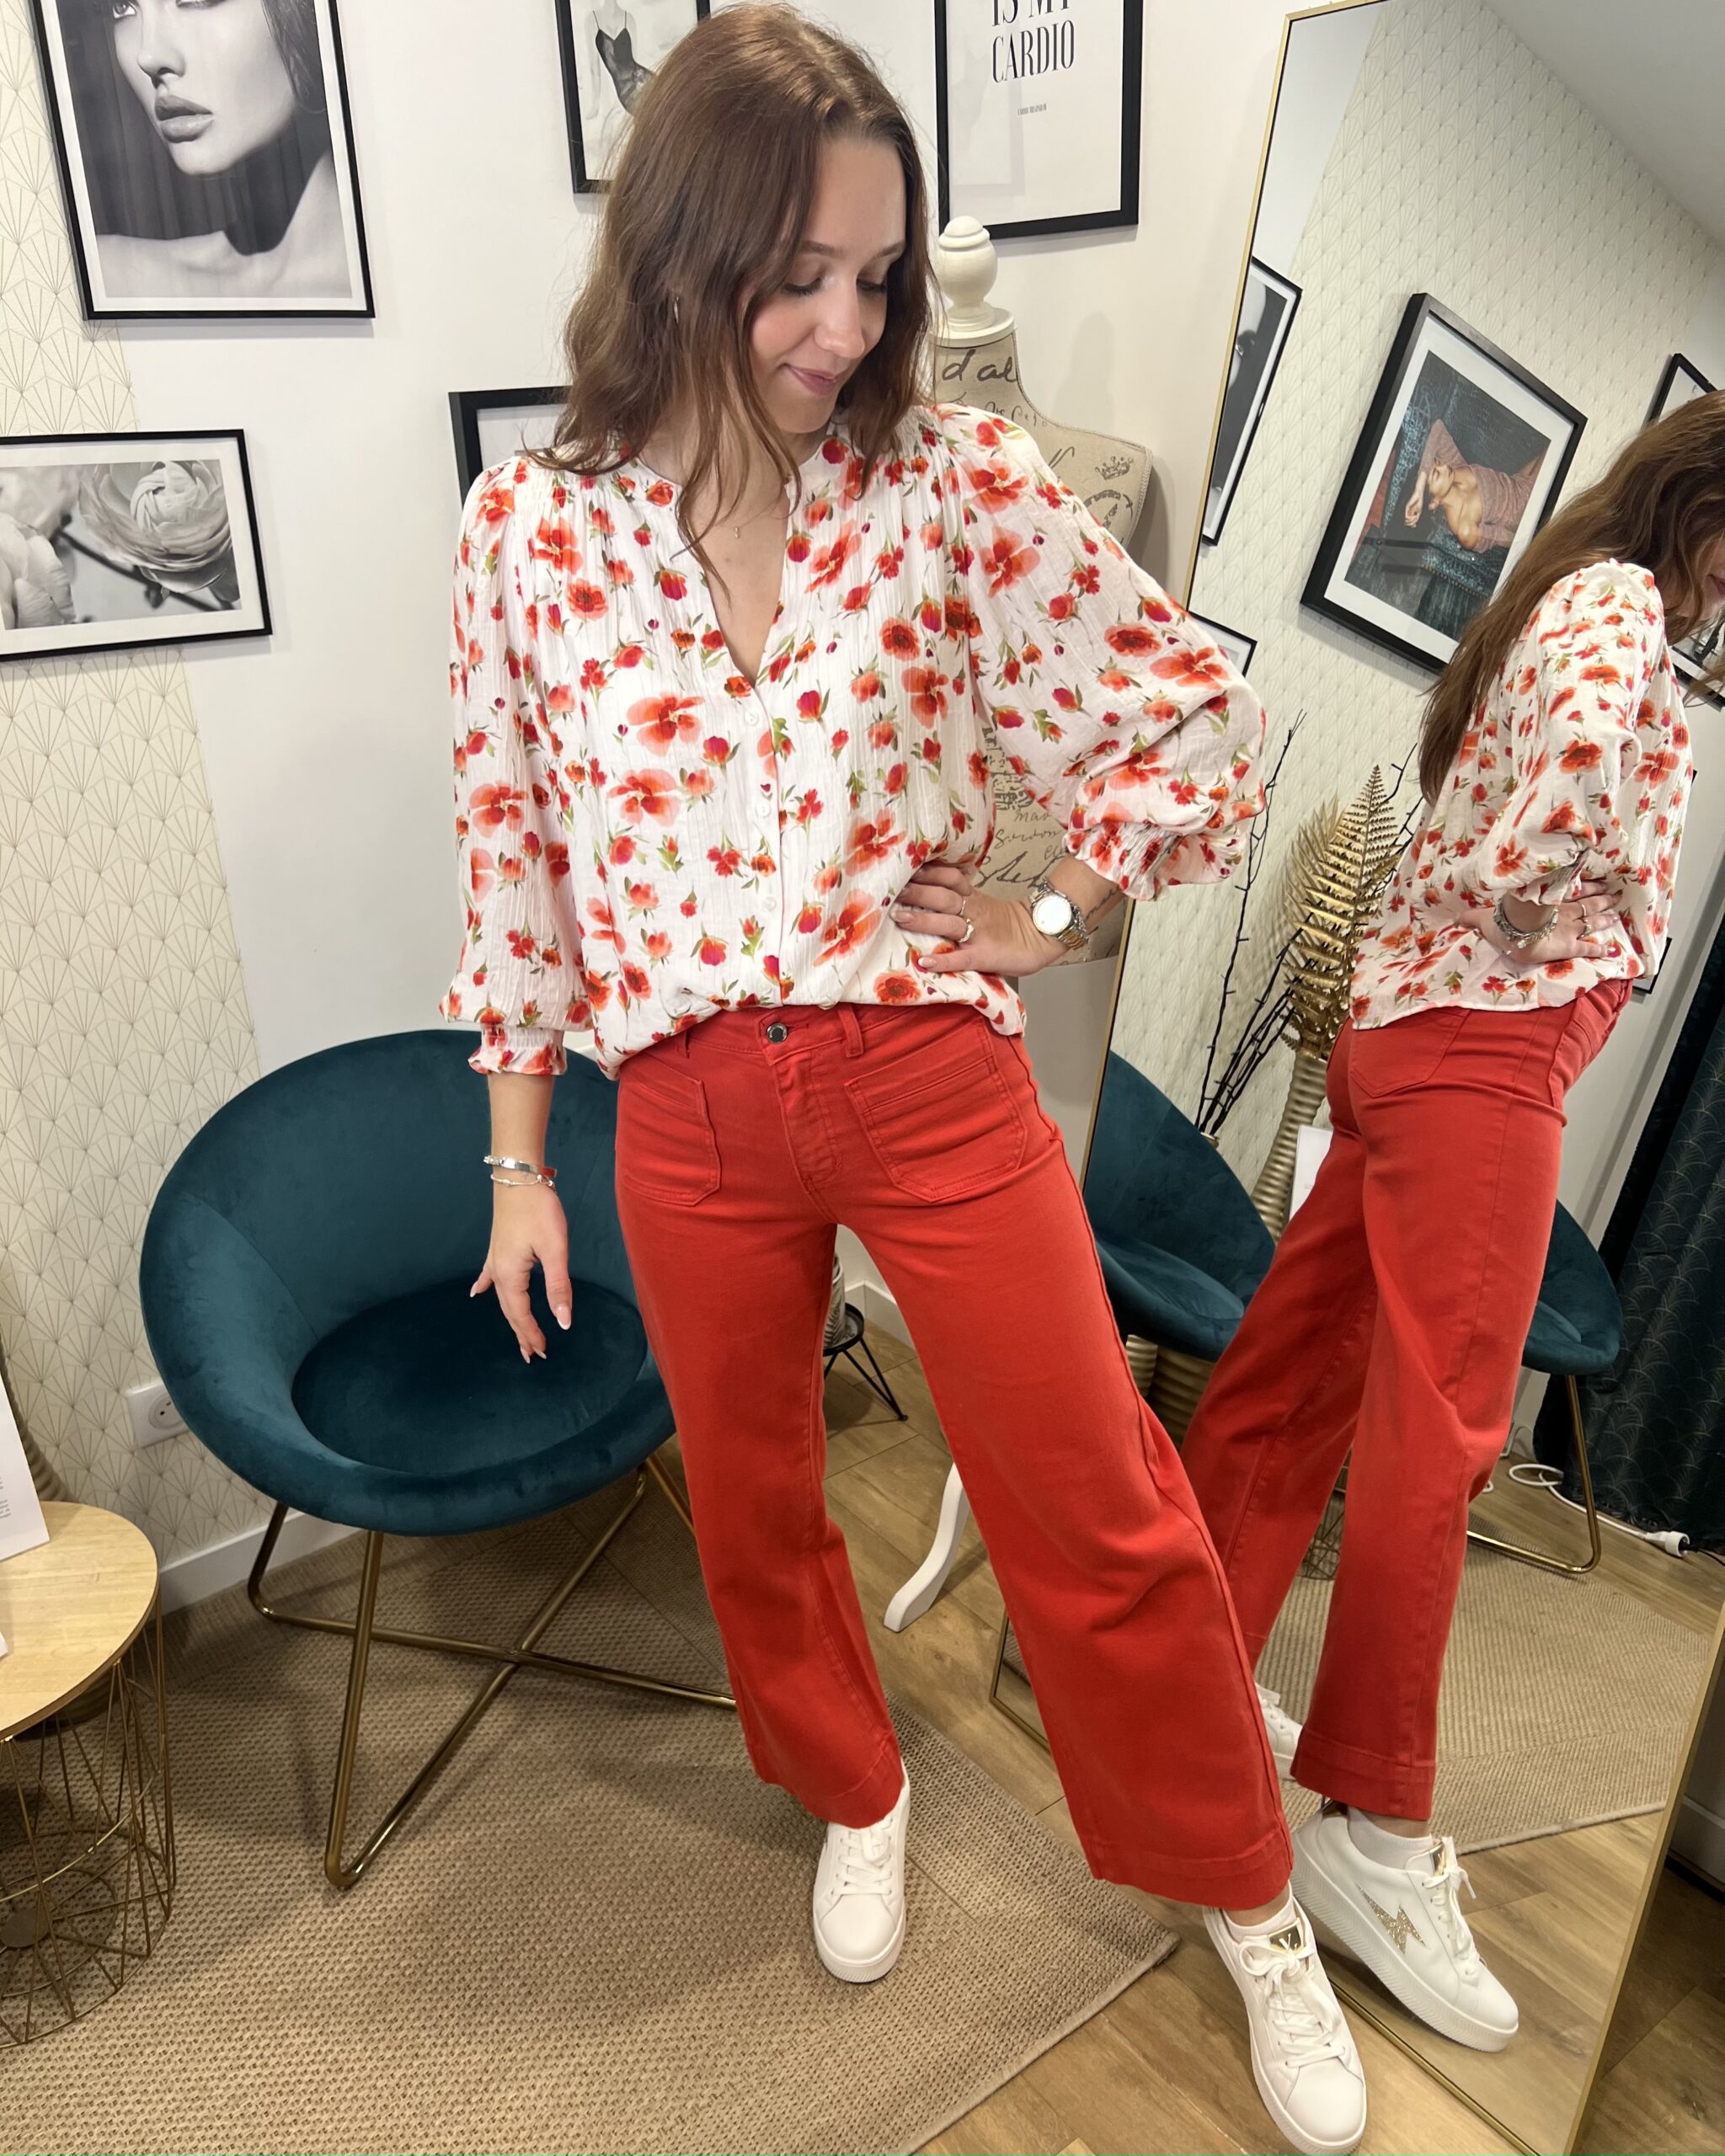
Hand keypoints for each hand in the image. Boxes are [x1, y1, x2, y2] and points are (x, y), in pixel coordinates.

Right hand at [472, 1182, 571, 1361]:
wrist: (519, 1177)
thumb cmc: (539, 1210)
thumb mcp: (555, 1249)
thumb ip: (558, 1287)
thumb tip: (563, 1321)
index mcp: (510, 1275)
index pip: (521, 1314)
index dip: (531, 1333)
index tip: (542, 1351)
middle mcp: (498, 1271)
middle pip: (509, 1310)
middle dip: (521, 1332)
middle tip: (533, 1354)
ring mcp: (495, 1258)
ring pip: (502, 1297)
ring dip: (511, 1317)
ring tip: (518, 1336)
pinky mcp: (498, 1246)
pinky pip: (489, 1275)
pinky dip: (484, 1287)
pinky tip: (476, 1293)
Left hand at [890, 861, 1056, 976]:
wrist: (1041, 937)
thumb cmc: (1008, 924)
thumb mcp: (984, 903)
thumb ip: (960, 898)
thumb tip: (925, 890)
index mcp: (974, 897)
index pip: (951, 878)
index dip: (929, 872)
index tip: (906, 866)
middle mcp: (974, 912)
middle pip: (944, 897)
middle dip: (918, 892)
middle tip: (893, 890)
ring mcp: (978, 934)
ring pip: (948, 923)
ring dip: (923, 920)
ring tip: (899, 918)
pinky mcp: (983, 957)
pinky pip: (961, 958)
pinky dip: (943, 960)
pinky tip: (925, 961)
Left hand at [1403, 476, 1425, 526]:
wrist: (1419, 496)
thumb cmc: (1419, 502)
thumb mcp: (1419, 512)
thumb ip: (1416, 518)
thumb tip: (1413, 525)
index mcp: (1410, 514)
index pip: (1409, 522)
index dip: (1411, 525)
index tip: (1414, 526)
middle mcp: (1408, 513)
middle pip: (1407, 522)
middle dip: (1411, 523)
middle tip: (1415, 522)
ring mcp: (1407, 510)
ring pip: (1406, 520)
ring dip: (1411, 521)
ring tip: (1414, 518)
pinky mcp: (1407, 508)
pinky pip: (1406, 515)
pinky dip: (1409, 518)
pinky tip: (1413, 516)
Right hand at [1480, 877, 1616, 964]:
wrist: (1514, 932)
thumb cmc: (1504, 921)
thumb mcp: (1486, 918)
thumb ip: (1474, 917)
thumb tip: (1456, 918)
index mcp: (1549, 903)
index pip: (1573, 891)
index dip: (1588, 887)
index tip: (1600, 883)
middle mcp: (1564, 913)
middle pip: (1589, 905)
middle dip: (1603, 901)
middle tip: (1615, 897)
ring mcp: (1569, 929)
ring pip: (1594, 922)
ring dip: (1606, 920)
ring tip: (1616, 917)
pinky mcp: (1570, 947)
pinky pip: (1589, 948)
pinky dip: (1600, 950)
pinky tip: (1610, 951)